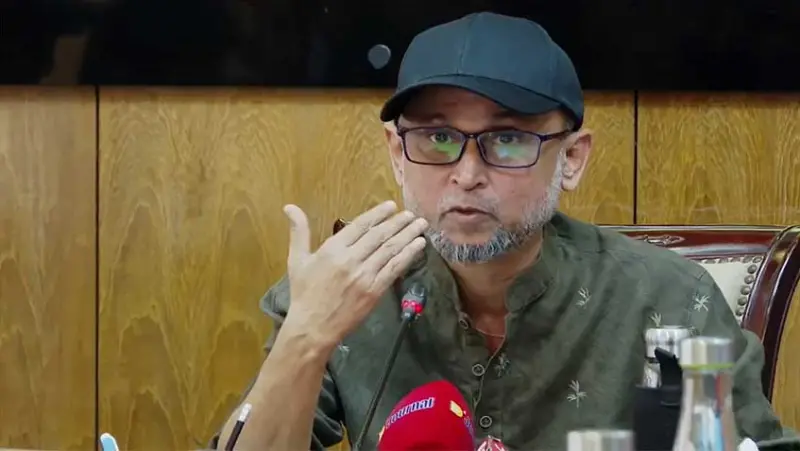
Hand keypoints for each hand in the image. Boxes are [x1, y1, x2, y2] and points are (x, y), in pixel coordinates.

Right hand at [281, 201, 427, 348]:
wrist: (312, 328)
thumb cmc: (304, 293)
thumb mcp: (297, 260)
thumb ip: (299, 232)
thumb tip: (290, 207)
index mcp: (332, 250)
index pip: (360, 226)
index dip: (378, 214)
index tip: (391, 206)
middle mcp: (350, 260)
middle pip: (379, 236)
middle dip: (398, 222)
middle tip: (411, 214)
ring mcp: (364, 276)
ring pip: (390, 250)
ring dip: (408, 235)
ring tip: (420, 225)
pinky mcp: (374, 291)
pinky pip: (394, 269)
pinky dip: (408, 255)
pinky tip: (418, 246)